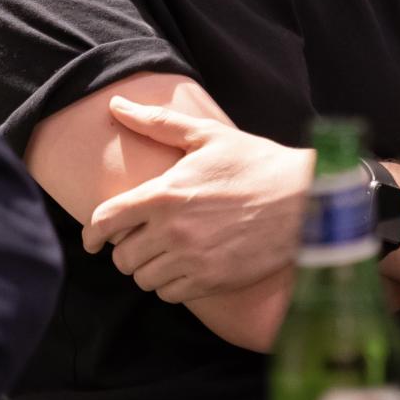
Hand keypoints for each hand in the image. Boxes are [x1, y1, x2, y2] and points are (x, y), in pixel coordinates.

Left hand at [83, 97, 312, 301]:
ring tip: (164, 255)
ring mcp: (192, 258)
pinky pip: (171, 294)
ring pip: (143, 278)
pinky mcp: (212, 280)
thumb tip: (116, 105)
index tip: (92, 239)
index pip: (106, 220)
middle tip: (140, 241)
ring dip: (147, 269)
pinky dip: (170, 285)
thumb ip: (157, 123)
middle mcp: (172, 230)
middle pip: (121, 256)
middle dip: (125, 250)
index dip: (92, 233)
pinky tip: (185, 268)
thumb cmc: (256, 164)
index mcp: (165, 193)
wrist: (306, 200)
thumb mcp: (207, 136)